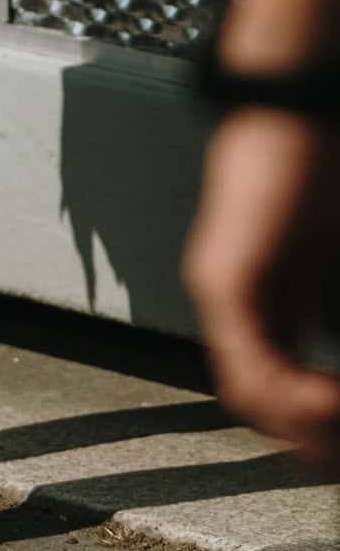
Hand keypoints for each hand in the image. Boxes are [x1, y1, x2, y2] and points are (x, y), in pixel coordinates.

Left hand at [180, 109, 339, 463]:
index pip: (280, 386)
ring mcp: (222, 290)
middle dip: (312, 437)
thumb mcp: (334, 255)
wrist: (289, 101)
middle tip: (337, 449)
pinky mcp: (224, 277)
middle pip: (260, 403)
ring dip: (305, 424)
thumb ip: (330, 303)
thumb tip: (333, 373)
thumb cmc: (322, 164)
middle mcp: (232, 302)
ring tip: (338, 414)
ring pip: (251, 395)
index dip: (318, 422)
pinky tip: (326, 396)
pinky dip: (291, 394)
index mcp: (266, 297)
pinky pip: (248, 363)